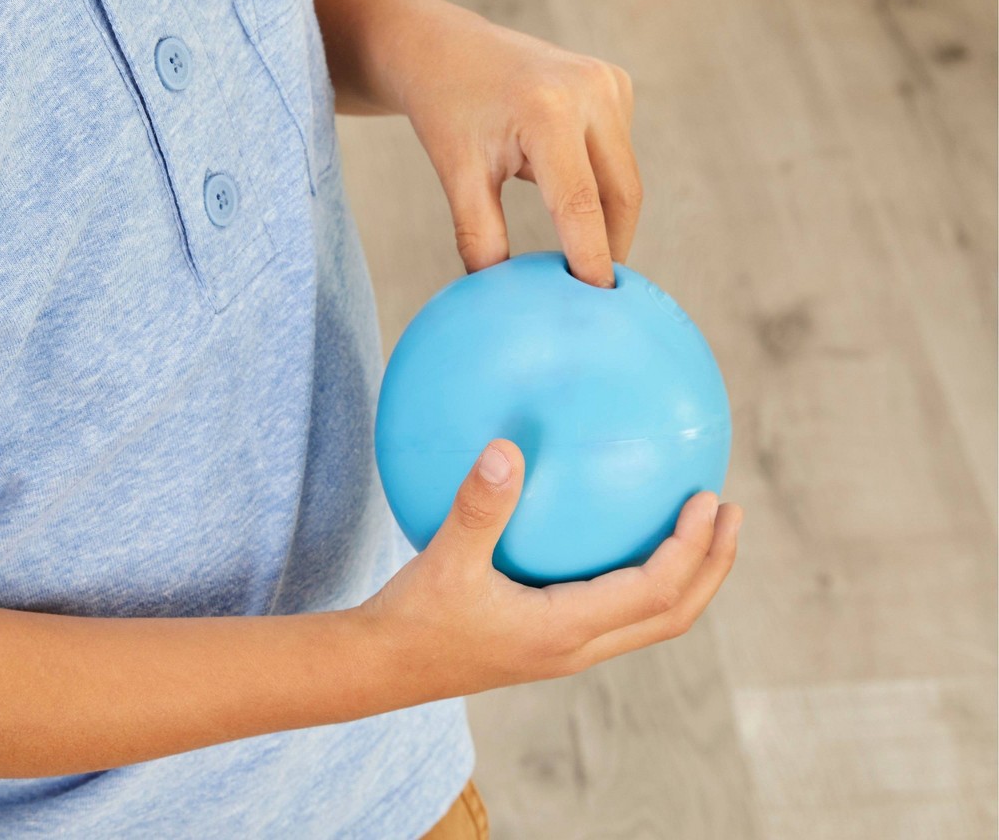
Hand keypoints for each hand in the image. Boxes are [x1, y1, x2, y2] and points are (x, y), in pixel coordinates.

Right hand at [360, 440, 741, 702]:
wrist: (385, 668)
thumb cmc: (414, 619)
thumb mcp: (443, 560)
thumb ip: (478, 506)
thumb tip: (505, 447)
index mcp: (565, 631)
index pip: (656, 594)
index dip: (693, 549)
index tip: (709, 499)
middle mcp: (578, 647)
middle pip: (673, 615)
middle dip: (712, 566)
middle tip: (731, 512)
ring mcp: (567, 647)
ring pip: (651, 619)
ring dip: (688, 576)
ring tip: (700, 526)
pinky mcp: (551, 639)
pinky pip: (619, 609)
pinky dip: (646, 576)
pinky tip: (622, 534)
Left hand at [400, 7, 642, 286]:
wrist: (442, 46)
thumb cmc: (445, 110)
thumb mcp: (457, 175)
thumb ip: (481, 239)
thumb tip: (505, 299)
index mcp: (548, 111)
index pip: (582, 205)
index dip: (593, 259)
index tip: (598, 305)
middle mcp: (590, 90)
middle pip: (620, 193)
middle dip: (611, 246)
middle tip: (595, 294)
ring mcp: (608, 82)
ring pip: (624, 177)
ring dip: (607, 218)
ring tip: (582, 258)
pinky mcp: (614, 83)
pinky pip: (618, 154)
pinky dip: (602, 185)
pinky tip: (572, 198)